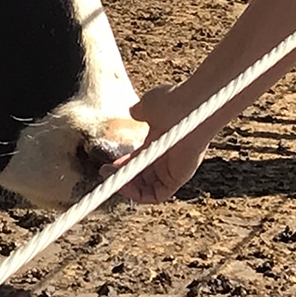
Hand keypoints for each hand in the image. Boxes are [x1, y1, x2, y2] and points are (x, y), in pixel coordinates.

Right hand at [106, 85, 210, 203]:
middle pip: (142, 176)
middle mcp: (167, 156)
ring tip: (110, 178)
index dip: (124, 164)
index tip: (108, 165)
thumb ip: (140, 111)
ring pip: (148, 187)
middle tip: (104, 173)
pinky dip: (139, 194)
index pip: (140, 159)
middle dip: (122, 177)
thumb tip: (133, 111)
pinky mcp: (179, 178)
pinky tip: (123, 184)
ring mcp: (173, 168)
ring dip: (127, 187)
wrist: (191, 104)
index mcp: (160, 140)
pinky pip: (157, 194)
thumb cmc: (174, 102)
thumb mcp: (149, 105)